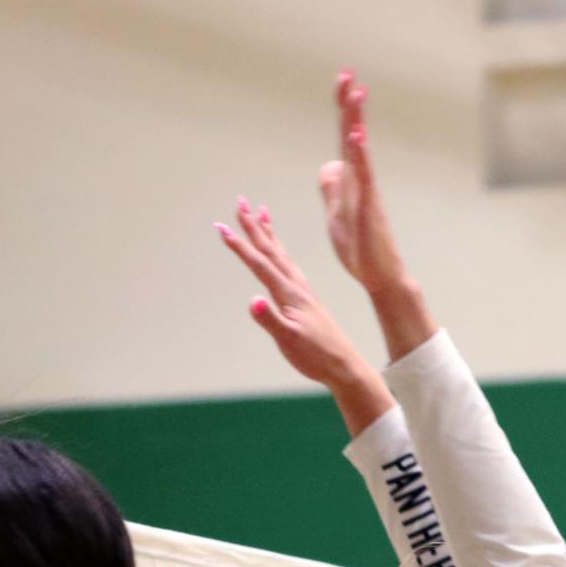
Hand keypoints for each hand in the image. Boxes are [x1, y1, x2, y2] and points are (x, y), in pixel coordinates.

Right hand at [217, 197, 374, 390]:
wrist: (344, 364)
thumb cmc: (315, 356)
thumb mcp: (288, 341)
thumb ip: (270, 320)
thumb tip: (253, 300)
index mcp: (288, 294)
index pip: (259, 264)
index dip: (239, 246)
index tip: (221, 227)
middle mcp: (295, 286)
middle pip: (270, 249)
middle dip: (253, 226)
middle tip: (240, 202)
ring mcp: (302, 290)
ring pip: (280, 253)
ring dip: (268, 232)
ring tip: (261, 212)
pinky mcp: (306, 298)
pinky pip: (289, 264)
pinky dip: (280, 251)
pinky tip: (279, 251)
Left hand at [320, 71, 410, 296]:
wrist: (379, 276)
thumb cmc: (360, 248)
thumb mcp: (336, 214)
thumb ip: (332, 189)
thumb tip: (330, 164)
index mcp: (348, 181)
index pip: (342, 139)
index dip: (341, 111)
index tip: (341, 81)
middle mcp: (359, 179)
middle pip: (351, 135)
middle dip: (348, 105)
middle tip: (347, 73)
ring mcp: (366, 191)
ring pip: (359, 149)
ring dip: (355, 120)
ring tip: (355, 93)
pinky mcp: (369, 207)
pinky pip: (364, 176)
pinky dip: (360, 155)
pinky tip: (356, 136)